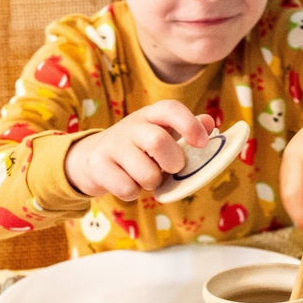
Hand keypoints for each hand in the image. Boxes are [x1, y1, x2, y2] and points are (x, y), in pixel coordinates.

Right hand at [65, 101, 215, 199]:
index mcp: (150, 116)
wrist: (92, 159)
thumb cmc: (139, 149)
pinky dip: (134, 193)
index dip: (189, 124)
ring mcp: (112, 146)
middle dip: (173, 163)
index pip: (170, 109)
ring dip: (152, 183)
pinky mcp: (97, 167)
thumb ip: (187, 131)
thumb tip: (210, 124)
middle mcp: (130, 126)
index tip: (201, 143)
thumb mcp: (162, 135)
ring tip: (146, 177)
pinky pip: (127, 189)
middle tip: (170, 169)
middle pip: (158, 141)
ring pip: (146, 173)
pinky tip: (128, 183)